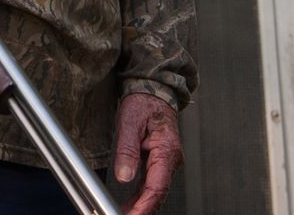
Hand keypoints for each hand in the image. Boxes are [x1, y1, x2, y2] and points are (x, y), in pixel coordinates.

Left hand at [113, 92, 182, 214]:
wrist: (152, 91)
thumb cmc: (144, 102)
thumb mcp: (129, 122)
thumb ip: (127, 150)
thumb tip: (124, 176)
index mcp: (166, 150)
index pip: (157, 186)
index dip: (144, 206)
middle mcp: (170, 159)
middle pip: (158, 193)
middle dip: (142, 210)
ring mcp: (165, 162)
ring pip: (155, 191)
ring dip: (141, 206)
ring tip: (122, 213)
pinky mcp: (158, 162)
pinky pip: (151, 184)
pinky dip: (141, 197)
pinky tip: (129, 205)